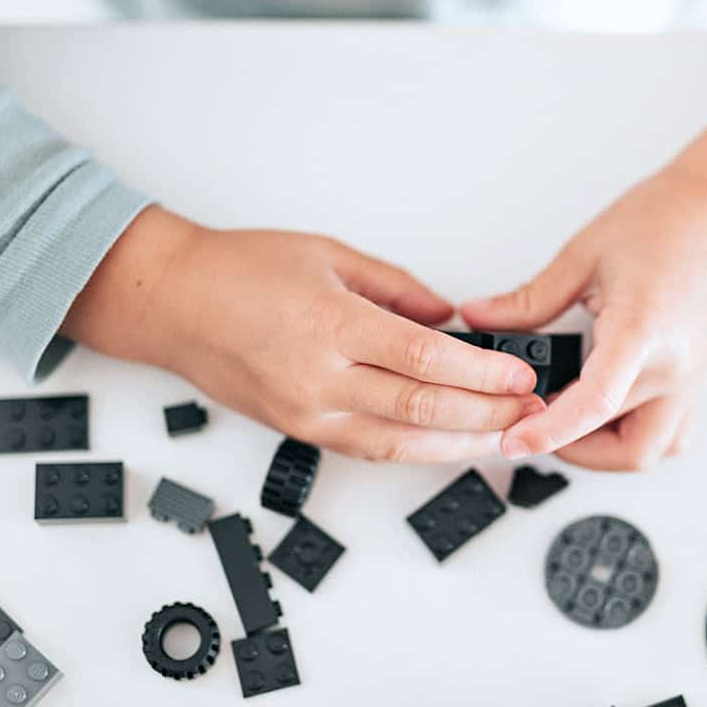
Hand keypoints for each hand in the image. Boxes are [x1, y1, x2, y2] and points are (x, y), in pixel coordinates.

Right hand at [61, 207, 543, 462]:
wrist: (174, 305)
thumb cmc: (241, 271)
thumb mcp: (329, 255)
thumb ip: (397, 288)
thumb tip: (448, 315)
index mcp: (331, 324)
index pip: (425, 359)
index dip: (482, 373)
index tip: (521, 375)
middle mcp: (319, 378)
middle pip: (421, 409)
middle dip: (487, 415)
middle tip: (532, 411)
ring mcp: (307, 414)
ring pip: (400, 444)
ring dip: (461, 444)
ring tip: (507, 436)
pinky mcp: (300, 432)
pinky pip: (370, 449)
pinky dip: (417, 450)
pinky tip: (452, 445)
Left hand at [461, 82, 706, 469]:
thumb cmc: (665, 222)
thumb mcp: (583, 254)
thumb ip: (529, 299)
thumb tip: (480, 319)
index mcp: (643, 331)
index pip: (595, 403)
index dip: (549, 431)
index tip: (513, 440)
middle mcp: (673, 366)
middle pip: (621, 444)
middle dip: (570, 447)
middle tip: (531, 421)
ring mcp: (690, 379)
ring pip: (650, 451)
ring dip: (605, 451)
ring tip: (566, 417)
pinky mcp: (694, 380)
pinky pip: (669, 435)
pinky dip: (632, 437)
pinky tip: (603, 411)